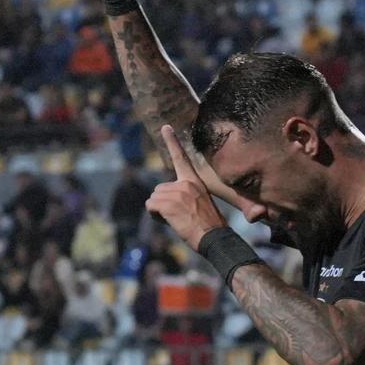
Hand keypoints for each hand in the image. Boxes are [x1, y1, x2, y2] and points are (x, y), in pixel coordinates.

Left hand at [147, 125, 225, 251]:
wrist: (214, 237)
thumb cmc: (209, 226)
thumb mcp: (201, 203)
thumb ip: (184, 196)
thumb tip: (166, 201)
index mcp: (195, 181)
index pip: (182, 158)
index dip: (172, 142)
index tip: (165, 127)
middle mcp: (185, 183)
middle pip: (159, 189)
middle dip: (163, 203)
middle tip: (179, 216)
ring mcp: (176, 192)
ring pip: (153, 198)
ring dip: (159, 211)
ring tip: (177, 220)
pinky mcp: (168, 203)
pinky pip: (150, 206)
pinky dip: (155, 216)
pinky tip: (170, 222)